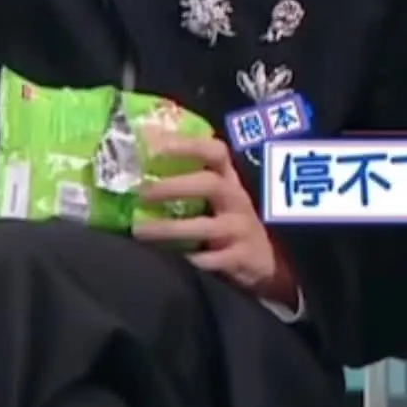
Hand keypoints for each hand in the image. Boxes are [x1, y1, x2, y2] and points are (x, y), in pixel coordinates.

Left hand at [132, 133, 294, 302]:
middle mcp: (237, 200)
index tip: (156, 147)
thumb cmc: (230, 223)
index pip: (215, 152)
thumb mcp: (218, 198)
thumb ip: (189, 182)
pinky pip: (214, 260)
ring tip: (140, 231)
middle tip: (142, 193)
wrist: (266, 261)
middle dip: (174, 186)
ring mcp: (242, 229)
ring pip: (207, 226)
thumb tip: (141, 165)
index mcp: (229, 180)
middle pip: (210, 184)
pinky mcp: (242, 258)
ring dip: (170, 228)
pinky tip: (172, 261)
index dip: (188, 145)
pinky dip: (193, 260)